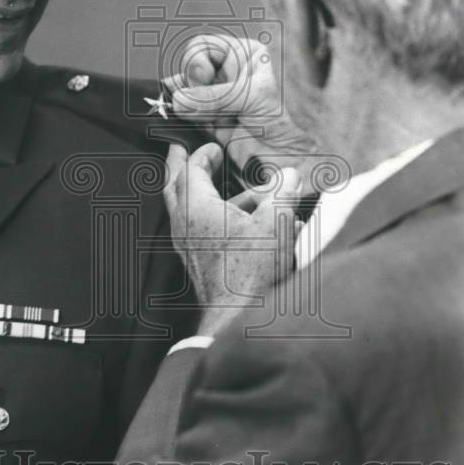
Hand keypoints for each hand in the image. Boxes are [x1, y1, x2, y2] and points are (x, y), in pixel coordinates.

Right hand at [162, 33, 315, 178]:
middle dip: (188, 86)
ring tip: (188, 115)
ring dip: (184, 107)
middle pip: (193, 75)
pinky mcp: (223, 132)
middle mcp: (234, 79)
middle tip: (191, 100)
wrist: (315, 156)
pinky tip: (186, 126)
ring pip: (190, 100)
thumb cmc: (301, 117)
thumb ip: (214, 97)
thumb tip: (179, 99)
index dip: (196, 61)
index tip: (200, 78)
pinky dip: (186, 126)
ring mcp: (227, 106)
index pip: (205, 48)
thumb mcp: (256, 97)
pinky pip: (194, 124)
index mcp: (247, 57)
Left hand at [164, 141, 301, 336]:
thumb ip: (283, 193)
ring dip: (199, 192)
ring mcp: (186, 244)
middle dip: (177, 165)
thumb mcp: (276, 224)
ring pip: (183, 208)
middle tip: (176, 151)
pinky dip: (210, 216)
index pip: (191, 169)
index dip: (203, 154)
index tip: (213, 148)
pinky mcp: (195, 260)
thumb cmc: (252, 272)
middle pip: (173, 185)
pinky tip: (243, 223)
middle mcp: (184, 224)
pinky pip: (195, 228)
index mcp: (197, 208)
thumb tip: (290, 174)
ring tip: (231, 189)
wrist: (237, 315)